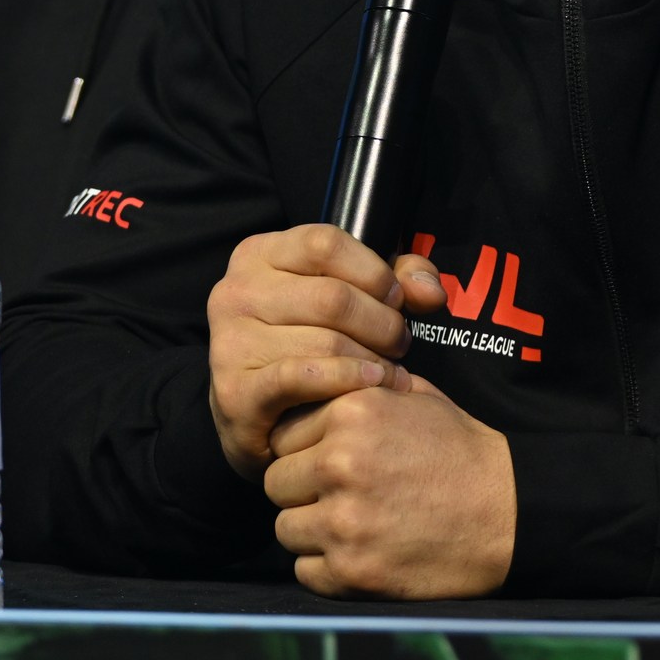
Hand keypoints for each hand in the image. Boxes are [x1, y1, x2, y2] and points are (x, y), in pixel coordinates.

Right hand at [205, 223, 446, 476]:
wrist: (257, 416)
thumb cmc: (307, 343)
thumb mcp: (348, 296)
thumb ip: (397, 280)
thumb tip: (430, 292)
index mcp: (257, 255)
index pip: (325, 243)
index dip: (373, 271)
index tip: (395, 300)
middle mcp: (235, 292)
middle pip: (332, 297)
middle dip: (382, 324)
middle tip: (400, 344)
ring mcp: (229, 341)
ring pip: (326, 342)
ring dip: (374, 361)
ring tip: (392, 372)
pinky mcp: (235, 391)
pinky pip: (303, 378)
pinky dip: (348, 382)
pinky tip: (372, 386)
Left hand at [266, 372, 514, 597]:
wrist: (508, 512)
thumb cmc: (461, 451)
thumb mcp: (413, 396)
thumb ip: (357, 389)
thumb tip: (314, 384)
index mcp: (349, 414)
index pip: (281, 435)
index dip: (302, 449)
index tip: (325, 460)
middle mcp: (339, 464)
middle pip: (276, 482)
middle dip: (300, 489)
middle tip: (336, 496)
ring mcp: (343, 522)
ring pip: (285, 528)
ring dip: (310, 530)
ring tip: (348, 525)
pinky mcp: (353, 571)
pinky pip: (305, 571)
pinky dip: (325, 568)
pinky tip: (358, 553)